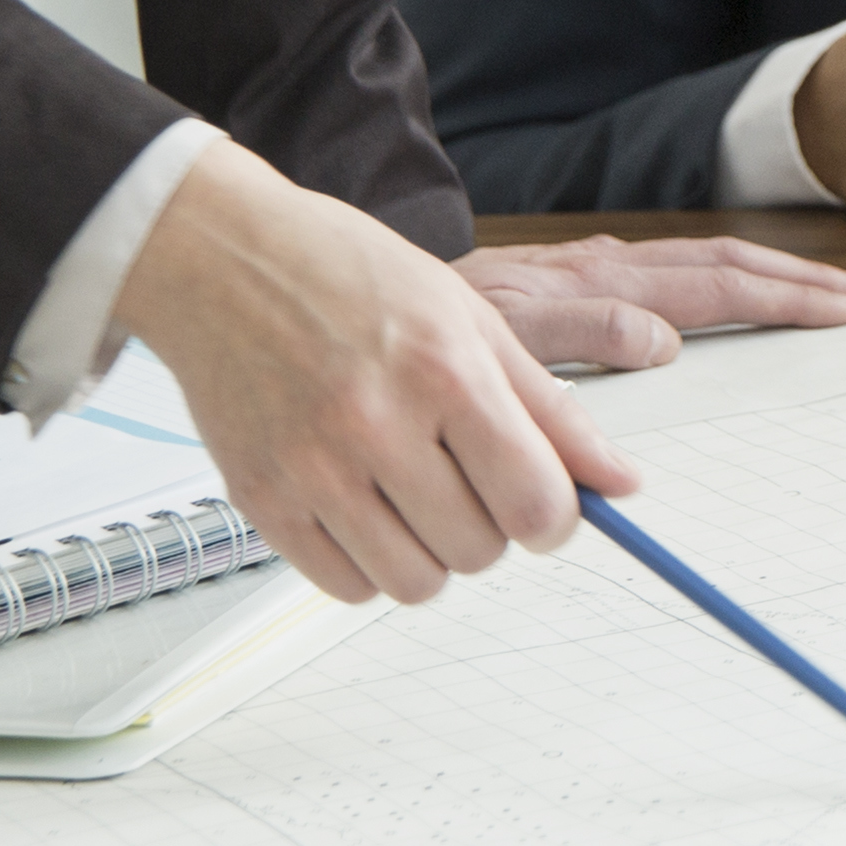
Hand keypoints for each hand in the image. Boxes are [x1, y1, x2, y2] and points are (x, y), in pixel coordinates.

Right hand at [116, 141, 630, 607]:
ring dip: (433, 553)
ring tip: (417, 492)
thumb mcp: (475, 319)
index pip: (534, 503)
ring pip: (415, 583)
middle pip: (479, 550)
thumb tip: (620, 483)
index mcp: (445, 372)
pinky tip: (365, 505)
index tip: (547, 503)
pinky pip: (344, 586)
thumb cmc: (351, 275)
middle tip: (470, 478)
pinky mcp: (259, 500)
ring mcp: (311, 469)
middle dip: (493, 526)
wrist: (225, 259)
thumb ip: (553, 409)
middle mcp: (377, 425)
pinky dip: (368, 563)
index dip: (556, 516)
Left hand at [457, 234, 845, 369]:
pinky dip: (726, 278)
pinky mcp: (581, 277)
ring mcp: (596, 268)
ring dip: (773, 275)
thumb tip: (665, 340)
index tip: (842, 308)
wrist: (371, 303)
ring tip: (831, 291)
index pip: (717, 286)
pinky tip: (744, 290)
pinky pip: (674, 271)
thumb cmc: (429, 333)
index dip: (785, 297)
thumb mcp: (499, 341)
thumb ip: (580, 335)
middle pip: (726, 266)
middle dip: (800, 280)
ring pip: (705, 263)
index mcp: (598, 280)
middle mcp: (605, 266)